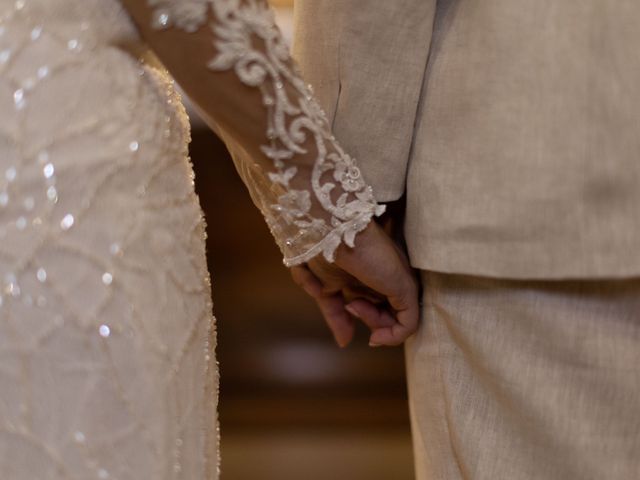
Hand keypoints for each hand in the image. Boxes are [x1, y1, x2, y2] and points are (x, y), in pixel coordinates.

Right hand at [290, 221, 419, 347]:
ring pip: (398, 320)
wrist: (328, 230)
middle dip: (370, 319)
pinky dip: (392, 337)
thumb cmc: (323, 250)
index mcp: (373, 273)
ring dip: (375, 324)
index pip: (378, 304)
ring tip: (354, 305)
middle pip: (389, 313)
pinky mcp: (404, 288)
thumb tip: (344, 342)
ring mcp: (399, 281)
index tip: (348, 326)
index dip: (367, 318)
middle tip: (350, 306)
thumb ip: (336, 315)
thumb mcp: (325, 288)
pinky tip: (374, 335)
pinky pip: (408, 325)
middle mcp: (389, 276)